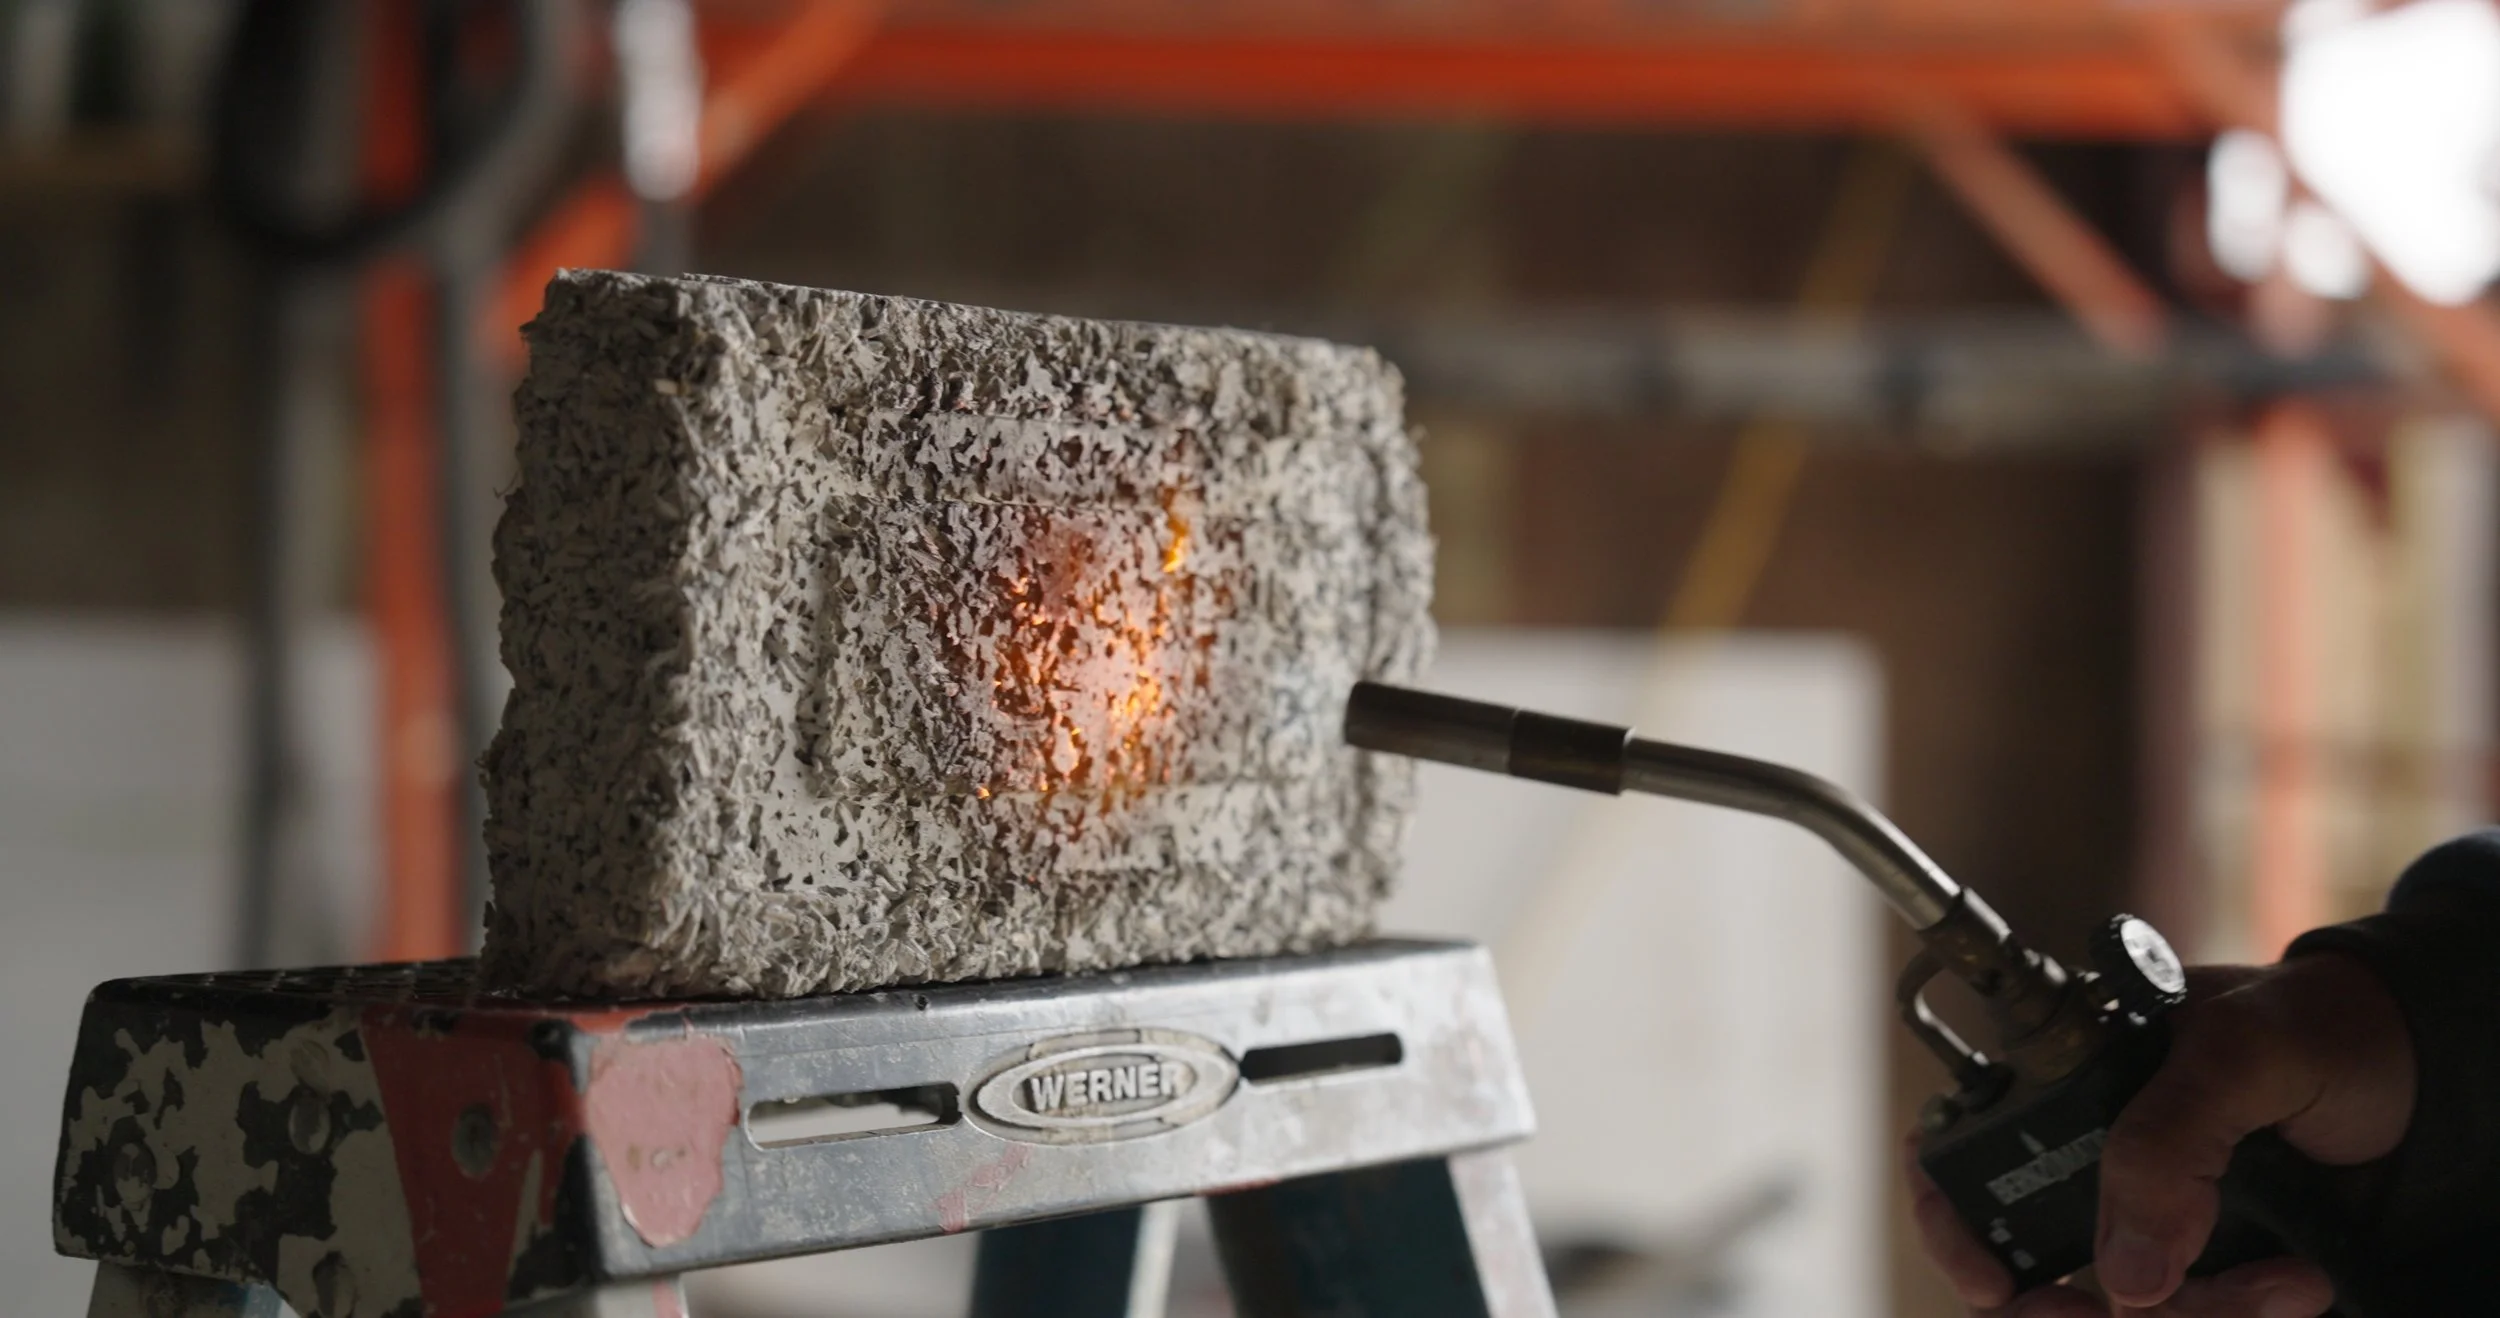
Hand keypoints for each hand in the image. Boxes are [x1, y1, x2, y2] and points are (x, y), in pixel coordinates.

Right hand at [1907, 954, 2415, 1314]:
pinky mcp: (2212, 1263)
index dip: (1952, 1219)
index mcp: (2072, 1080)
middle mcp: (2098, 1154)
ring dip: (2198, 1312)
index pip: (1965, 1147)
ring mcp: (2155, 1215)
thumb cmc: (2329, 1025)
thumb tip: (2122, 1273)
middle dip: (2069, 1307)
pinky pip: (2191, 1316)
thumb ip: (2169, 1141)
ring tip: (2284, 1284)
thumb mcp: (2244, 1052)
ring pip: (2122, 1302)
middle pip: (2035, 1255)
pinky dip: (2239, 1314)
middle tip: (2116, 1316)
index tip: (1989, 1282)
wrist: (2431, 1078)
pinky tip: (2296, 1283)